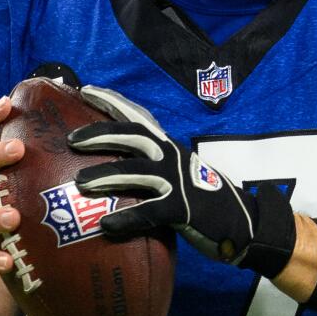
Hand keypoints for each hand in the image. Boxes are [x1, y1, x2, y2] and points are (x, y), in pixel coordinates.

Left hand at [68, 85, 294, 273]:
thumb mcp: (178, 174)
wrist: (244, 224)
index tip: (85, 91)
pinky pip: (150, 211)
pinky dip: (126, 217)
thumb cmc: (204, 200)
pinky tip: (107, 225)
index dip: (112, 101)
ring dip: (106, 175)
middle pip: (133, 136)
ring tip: (81, 183)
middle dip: (101, 134)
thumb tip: (113, 169)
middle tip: (72, 140)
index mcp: (169, 147)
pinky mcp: (184, 209)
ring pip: (137, 172)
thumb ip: (152, 167)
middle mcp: (172, 157)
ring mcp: (179, 182)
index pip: (138, 116)